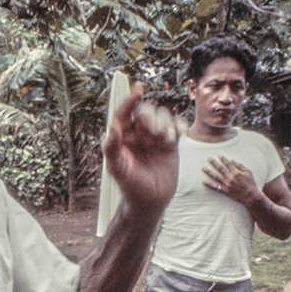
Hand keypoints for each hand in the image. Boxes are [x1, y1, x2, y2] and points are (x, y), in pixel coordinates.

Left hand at [102, 84, 179, 210]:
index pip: (124, 112)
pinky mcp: (171, 143)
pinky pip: (177, 125)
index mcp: (122, 136)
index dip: (130, 100)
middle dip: (152, 119)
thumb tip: (110, 129)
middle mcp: (138, 134)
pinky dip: (179, 126)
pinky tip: (179, 136)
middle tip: (155, 135)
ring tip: (166, 142)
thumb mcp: (117, 168)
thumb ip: (112, 148)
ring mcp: (155, 137)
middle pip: (146, 111)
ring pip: (162, 116)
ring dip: (166, 125)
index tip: (138, 90)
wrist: (150, 201)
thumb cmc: (130, 186)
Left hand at [201, 156, 258, 206]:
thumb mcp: (248, 172)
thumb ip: (240, 166)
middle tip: (208, 158)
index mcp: (236, 172)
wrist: (251, 196)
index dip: (223, 159)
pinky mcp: (225, 191)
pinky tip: (204, 182)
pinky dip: (209, 185)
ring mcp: (227, 184)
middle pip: (220, 168)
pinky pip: (216, 187)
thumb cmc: (251, 184)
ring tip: (203, 168)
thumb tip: (232, 161)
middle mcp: (230, 178)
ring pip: (216, 177)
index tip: (219, 156)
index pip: (228, 164)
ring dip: (209, 172)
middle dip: (214, 163)